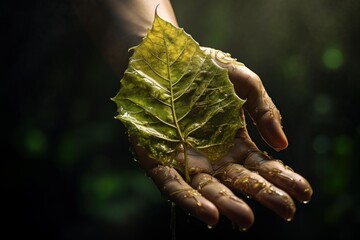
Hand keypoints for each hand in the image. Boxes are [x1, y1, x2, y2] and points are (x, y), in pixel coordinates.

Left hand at [133, 47, 312, 229]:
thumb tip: (283, 144)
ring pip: (208, 189)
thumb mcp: (243, 82)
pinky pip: (173, 184)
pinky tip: (208, 213)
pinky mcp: (158, 160)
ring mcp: (186, 161)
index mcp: (235, 143)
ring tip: (245, 218)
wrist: (164, 58)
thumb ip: (263, 110)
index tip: (305, 193)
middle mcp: (213, 158)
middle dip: (263, 196)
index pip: (262, 167)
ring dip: (226, 203)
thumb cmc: (205, 69)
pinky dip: (189, 199)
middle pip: (240, 182)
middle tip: (287, 211)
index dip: (283, 179)